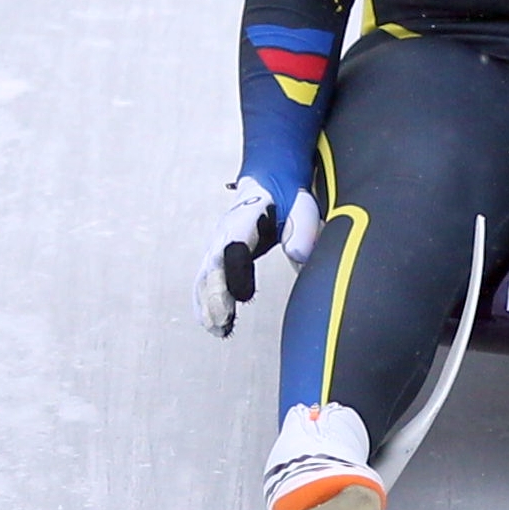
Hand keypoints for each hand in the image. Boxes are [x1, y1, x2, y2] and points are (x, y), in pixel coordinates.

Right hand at [193, 176, 321, 336]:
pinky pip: (205, 282)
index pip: (234, 245)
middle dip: (215, 295)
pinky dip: (205, 304)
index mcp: (245, 216)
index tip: (243, 296)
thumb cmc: (288, 194)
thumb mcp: (302, 202)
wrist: (270, 179)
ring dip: (208, 304)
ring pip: (205, 277)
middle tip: (223, 321)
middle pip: (213, 266)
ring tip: (219, 330)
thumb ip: (303, 226)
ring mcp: (217, 245)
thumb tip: (299, 255)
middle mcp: (224, 232)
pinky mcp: (219, 257)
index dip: (235, 272)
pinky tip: (214, 326)